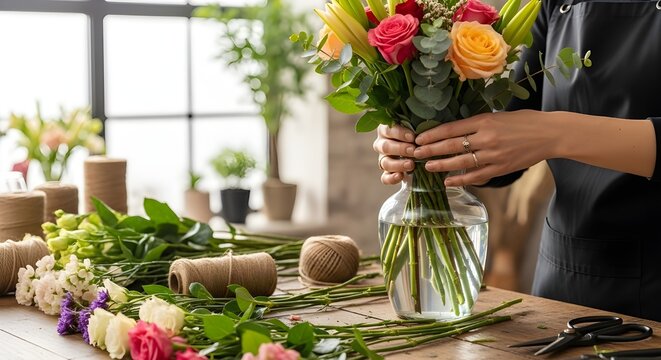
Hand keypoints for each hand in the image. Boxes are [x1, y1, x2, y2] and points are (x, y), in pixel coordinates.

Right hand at [373, 124, 416, 184]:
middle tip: (413, 150)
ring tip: (411, 165)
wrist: (421, 150)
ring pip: (385, 163)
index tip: (412, 137)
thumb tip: (422, 126)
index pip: (389, 130)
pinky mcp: (387, 173)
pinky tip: (400, 176)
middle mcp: (381, 144)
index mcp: (386, 130)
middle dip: (400, 149)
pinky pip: (385, 178)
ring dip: (398, 164)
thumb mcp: (416, 127)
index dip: (399, 133)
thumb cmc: (418, 134)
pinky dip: (391, 178)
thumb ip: (416, 126)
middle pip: (386, 147)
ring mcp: (383, 159)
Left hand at [413, 110, 555, 185]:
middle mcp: (486, 138)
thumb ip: (478, 123)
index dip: (433, 134)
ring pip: (461, 162)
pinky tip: (449, 181)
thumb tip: (455, 130)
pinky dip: (461, 179)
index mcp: (484, 121)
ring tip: (428, 167)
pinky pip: (476, 176)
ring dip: (442, 165)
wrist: (550, 134)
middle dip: (431, 150)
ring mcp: (493, 155)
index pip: (452, 128)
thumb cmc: (525, 121)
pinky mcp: (500, 168)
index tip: (419, 138)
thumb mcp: (499, 115)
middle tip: (415, 154)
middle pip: (452, 145)